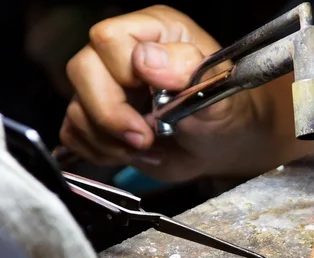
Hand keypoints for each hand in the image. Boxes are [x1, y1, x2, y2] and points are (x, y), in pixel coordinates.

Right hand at [60, 6, 282, 180]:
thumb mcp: (218, 90)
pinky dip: (102, 153)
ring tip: (150, 147)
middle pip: (82, 71)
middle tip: (145, 138)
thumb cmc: (222, 111)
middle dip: (112, 115)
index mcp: (153, 32)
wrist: (219, 144)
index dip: (125, 74)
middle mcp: (121, 54)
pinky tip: (134, 153)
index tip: (157, 105)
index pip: (110, 39)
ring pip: (77, 109)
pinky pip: (74, 134)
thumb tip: (147, 60)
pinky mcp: (96, 119)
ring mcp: (104, 87)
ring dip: (113, 141)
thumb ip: (187, 69)